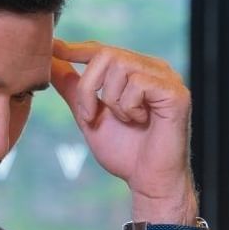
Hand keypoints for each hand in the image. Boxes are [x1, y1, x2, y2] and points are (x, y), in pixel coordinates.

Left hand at [50, 39, 194, 217]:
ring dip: (111, 101)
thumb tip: (52, 62)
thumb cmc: (125, 153)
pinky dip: (129, 107)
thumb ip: (74, 89)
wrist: (148, 182)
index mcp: (137, 72)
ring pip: (120, 66)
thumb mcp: (91, 116)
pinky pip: (138, 84)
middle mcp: (154, 69)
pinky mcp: (176, 92)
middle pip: (106, 53)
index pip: (103, 50)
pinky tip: (140, 122)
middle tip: (89, 116)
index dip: (77, 49)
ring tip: (124, 121)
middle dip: (88, 87)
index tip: (54, 48)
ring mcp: (168, 79)